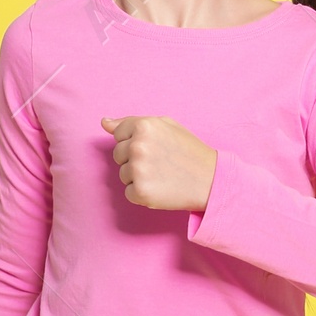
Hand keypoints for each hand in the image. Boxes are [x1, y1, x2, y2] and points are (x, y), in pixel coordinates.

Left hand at [100, 115, 216, 210]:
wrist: (211, 180)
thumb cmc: (188, 151)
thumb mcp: (165, 125)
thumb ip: (132, 122)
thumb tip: (104, 122)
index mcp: (144, 126)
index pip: (118, 134)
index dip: (135, 141)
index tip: (155, 147)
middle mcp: (138, 146)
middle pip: (118, 155)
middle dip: (134, 159)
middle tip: (160, 163)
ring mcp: (138, 170)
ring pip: (122, 175)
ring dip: (138, 177)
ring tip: (162, 175)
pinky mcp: (141, 192)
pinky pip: (129, 193)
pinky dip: (142, 194)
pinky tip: (161, 188)